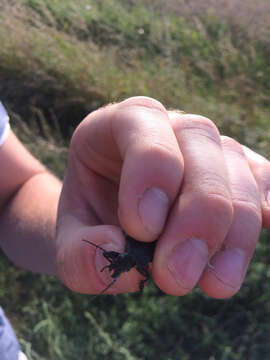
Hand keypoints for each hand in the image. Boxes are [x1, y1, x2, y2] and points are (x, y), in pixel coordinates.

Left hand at [56, 96, 269, 297]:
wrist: (110, 216)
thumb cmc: (91, 220)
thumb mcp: (70, 241)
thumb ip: (80, 254)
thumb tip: (118, 253)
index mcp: (116, 125)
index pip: (142, 123)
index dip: (150, 173)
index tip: (141, 230)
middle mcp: (168, 126)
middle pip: (201, 147)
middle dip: (195, 216)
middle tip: (176, 277)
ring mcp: (206, 148)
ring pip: (237, 170)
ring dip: (233, 231)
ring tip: (214, 283)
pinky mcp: (233, 173)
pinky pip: (262, 178)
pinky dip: (268, 203)